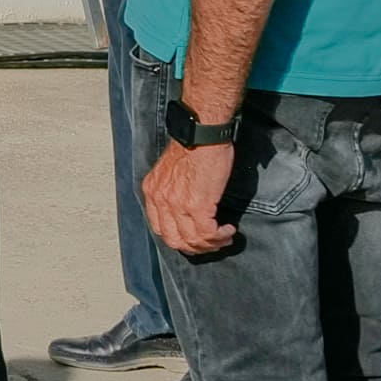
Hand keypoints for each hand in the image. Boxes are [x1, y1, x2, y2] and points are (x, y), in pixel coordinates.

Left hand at [140, 136, 239, 256]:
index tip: (195, 238)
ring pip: (192, 240)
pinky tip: (228, 230)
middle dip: (195, 247)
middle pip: (174, 240)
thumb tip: (184, 209)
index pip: (160, 228)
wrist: (203, 133)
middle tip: (212, 243)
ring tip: (224, 237)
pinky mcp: (197, 204)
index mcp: (152, 191)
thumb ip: (171, 190)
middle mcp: (160, 199)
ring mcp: (177, 204)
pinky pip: (207, 233)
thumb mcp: (171, 171)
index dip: (179, 239)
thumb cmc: (194, 146)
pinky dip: (220, 236)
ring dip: (211, 244)